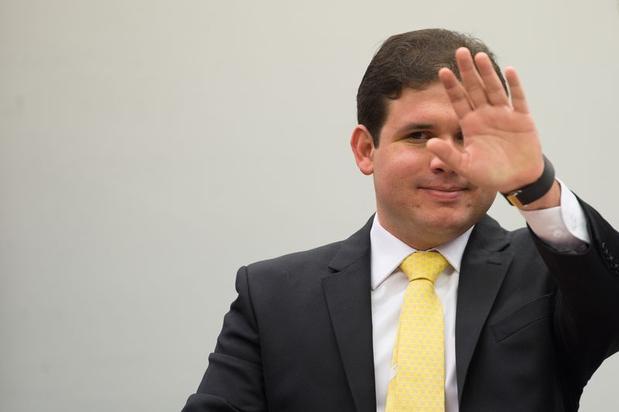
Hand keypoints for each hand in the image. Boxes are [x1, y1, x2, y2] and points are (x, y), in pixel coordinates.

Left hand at [427, 48, 543, 193]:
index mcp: (470, 124)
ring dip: (488, 73)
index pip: (458, 100)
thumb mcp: (465, 167)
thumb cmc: (489, 174)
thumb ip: (448, 155)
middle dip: (467, 71)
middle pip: (474, 89)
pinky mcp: (522, 119)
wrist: (516, 181)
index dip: (451, 86)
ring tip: (479, 56)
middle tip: (460, 51)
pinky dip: (514, 86)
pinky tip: (509, 71)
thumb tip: (429, 143)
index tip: (442, 70)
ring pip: (494, 89)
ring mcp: (504, 115)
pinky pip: (518, 99)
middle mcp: (485, 115)